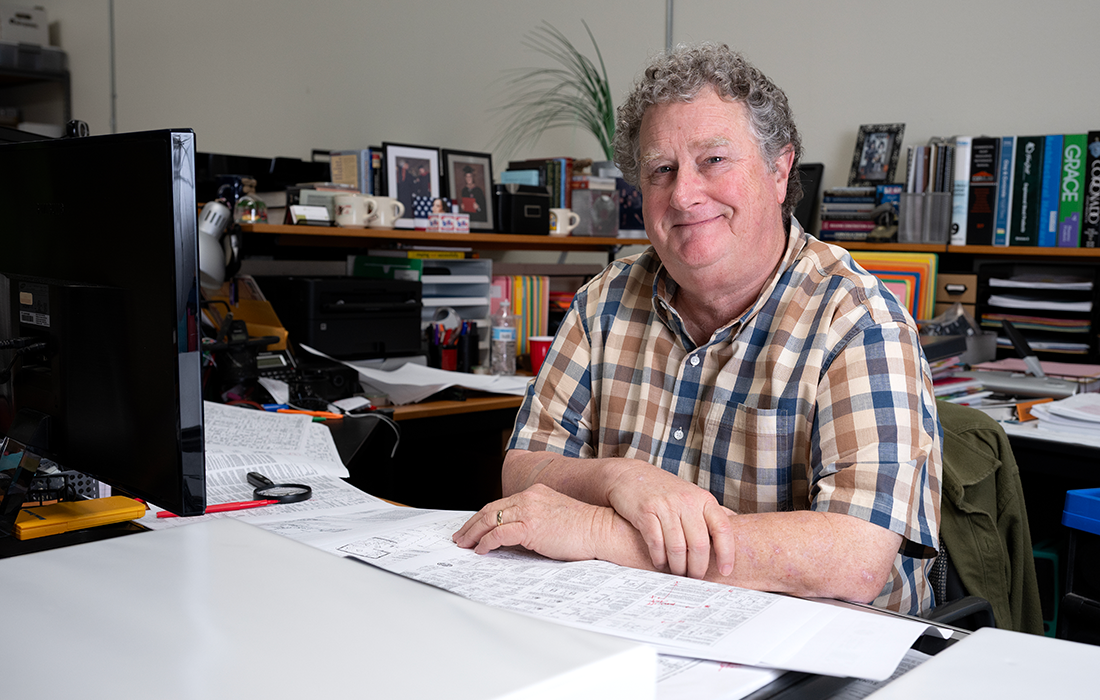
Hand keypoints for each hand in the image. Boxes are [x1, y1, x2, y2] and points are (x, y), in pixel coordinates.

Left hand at [453, 484, 605, 561]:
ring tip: (465, 545)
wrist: (602, 530)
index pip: (501, 503)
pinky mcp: (531, 526)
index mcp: (535, 493)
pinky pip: (499, 533)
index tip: (473, 528)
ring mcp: (529, 510)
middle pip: (490, 509)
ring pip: (490, 519)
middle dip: (472, 525)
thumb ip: (535, 521)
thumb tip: (516, 536)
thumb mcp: (554, 518)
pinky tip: (481, 550)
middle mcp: (529, 497)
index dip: (483, 516)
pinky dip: (486, 542)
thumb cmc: (584, 529)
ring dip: (474, 533)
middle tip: (460, 537)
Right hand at [604, 461, 733, 578]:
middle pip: (699, 544)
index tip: (726, 571)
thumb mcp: (692, 495)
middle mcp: (686, 500)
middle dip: (698, 568)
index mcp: (703, 499)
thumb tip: (739, 527)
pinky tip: (660, 563)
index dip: (727, 553)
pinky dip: (659, 559)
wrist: (630, 475)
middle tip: (694, 577)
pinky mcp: (645, 511)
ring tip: (677, 573)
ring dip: (678, 567)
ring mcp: (665, 505)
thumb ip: (711, 512)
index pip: (722, 528)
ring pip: (677, 548)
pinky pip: (656, 543)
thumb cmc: (664, 490)